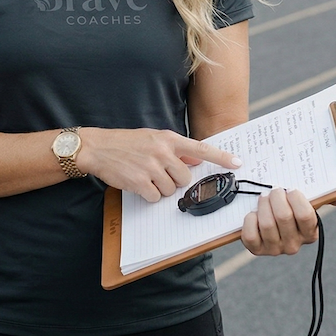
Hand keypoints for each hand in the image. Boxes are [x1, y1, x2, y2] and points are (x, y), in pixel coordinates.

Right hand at [76, 128, 241, 203]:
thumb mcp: (153, 138)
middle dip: (175, 181)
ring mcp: (151, 167)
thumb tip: (196, 160)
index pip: (201, 148)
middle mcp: (162, 151)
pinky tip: (138, 183)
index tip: (237, 163)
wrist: (98, 147)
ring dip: (160, 188)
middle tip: (159, 174)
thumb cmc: (126, 143)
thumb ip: (175, 149)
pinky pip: (154, 197)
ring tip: (145, 176)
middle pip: (185, 177)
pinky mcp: (139, 181)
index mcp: (168, 139)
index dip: (221, 157)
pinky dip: (148, 195)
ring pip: (170, 189)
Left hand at [240, 188, 317, 255]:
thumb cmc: (290, 209)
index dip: (295, 198)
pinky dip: (250, 220)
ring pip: (267, 224)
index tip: (290, 190)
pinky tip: (254, 214)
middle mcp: (293, 245)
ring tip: (264, 198)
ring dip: (263, 205)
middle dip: (276, 197)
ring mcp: (275, 249)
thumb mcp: (306, 204)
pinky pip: (251, 234)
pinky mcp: (257, 250)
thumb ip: (323, 198)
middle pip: (284, 216)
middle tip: (275, 191)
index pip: (305, 215)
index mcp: (309, 234)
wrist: (270, 223)